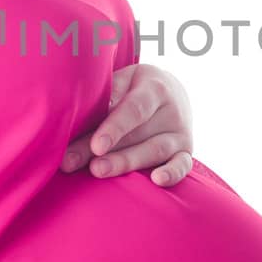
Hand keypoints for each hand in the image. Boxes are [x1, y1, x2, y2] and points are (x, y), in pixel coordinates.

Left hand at [60, 63, 194, 187]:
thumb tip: (82, 112)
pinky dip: (172, 174)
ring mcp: (180, 133)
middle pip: (138, 134)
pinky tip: (157, 180)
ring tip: (97, 171)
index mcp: (155, 88)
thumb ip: (107, 95)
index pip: (134, 110)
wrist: (171, 92)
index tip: (96, 145)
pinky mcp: (186, 152)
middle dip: (105, 150)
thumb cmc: (135, 89)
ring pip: (155, 151)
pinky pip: (183, 165)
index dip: (114, 127)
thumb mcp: (124, 81)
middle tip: (74, 162)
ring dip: (125, 163)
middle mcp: (172, 111)